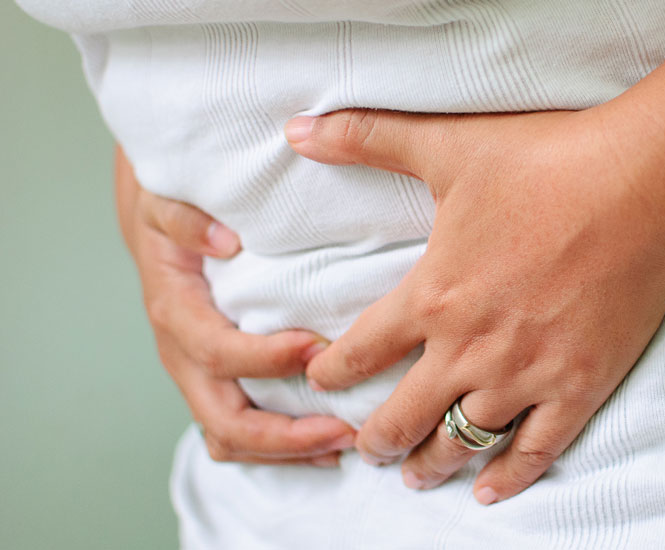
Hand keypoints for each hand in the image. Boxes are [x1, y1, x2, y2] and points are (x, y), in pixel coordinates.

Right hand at [115, 146, 356, 465]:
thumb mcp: (166, 201)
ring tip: (346, 442)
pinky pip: (241, 436)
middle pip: (225, 421)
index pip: (219, 353)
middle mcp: (184, 356)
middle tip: (344, 429)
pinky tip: (329, 444)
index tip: (317, 348)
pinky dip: (283, 449)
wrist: (158, 233)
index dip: (266, 359)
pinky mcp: (216, 386)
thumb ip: (187, 219)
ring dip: (289, 451)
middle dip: (284, 436)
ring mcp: (198, 379)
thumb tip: (225, 241)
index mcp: (176, 312)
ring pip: (232, 440)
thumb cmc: (170, 212)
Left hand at [286, 108, 664, 503]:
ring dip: (432, 465)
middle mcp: (469, 349)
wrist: (641, 186)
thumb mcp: (448, 146)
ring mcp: (526, 375)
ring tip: (418, 478)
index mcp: (432, 296)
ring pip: (462, 442)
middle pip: (403, 417)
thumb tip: (295, 129)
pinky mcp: (579, 386)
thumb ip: (367, 139)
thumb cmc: (547, 162)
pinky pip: (535, 450)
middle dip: (376, 441)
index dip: (331, 374)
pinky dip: (508, 478)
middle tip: (368, 451)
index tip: (320, 382)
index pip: (360, 353)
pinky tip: (488, 493)